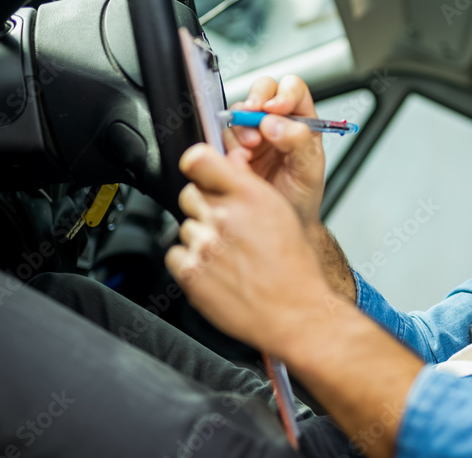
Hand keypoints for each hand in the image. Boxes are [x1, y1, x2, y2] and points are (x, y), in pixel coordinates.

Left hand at [166, 143, 332, 354]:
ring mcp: (204, 244)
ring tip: (227, 255)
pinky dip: (189, 263)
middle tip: (226, 227)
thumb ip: (247, 188)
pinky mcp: (190, 272)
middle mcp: (225, 215)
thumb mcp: (280, 212)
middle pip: (190, 194)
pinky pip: (175, 255)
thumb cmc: (294, 267)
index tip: (198, 171)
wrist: (296, 312)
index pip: (199, 159)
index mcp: (250, 195)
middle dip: (204, 207)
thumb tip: (225, 169)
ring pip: (185, 227)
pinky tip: (215, 271)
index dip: (196, 165)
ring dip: (200, 238)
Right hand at [223, 75, 325, 230]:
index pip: (292, 88)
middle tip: (253, 117)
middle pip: (262, 90)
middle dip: (255, 100)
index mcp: (300, 119)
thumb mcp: (310, 170)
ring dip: (240, 129)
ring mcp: (251, 134)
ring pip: (238, 113)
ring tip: (248, 152)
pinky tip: (239, 163)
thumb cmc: (302, 196)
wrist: (284, 222)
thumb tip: (275, 123)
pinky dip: (227, 147)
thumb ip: (299, 142)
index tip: (276, 108)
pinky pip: (222, 137)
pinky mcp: (232, 149)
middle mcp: (275, 122)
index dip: (283, 93)